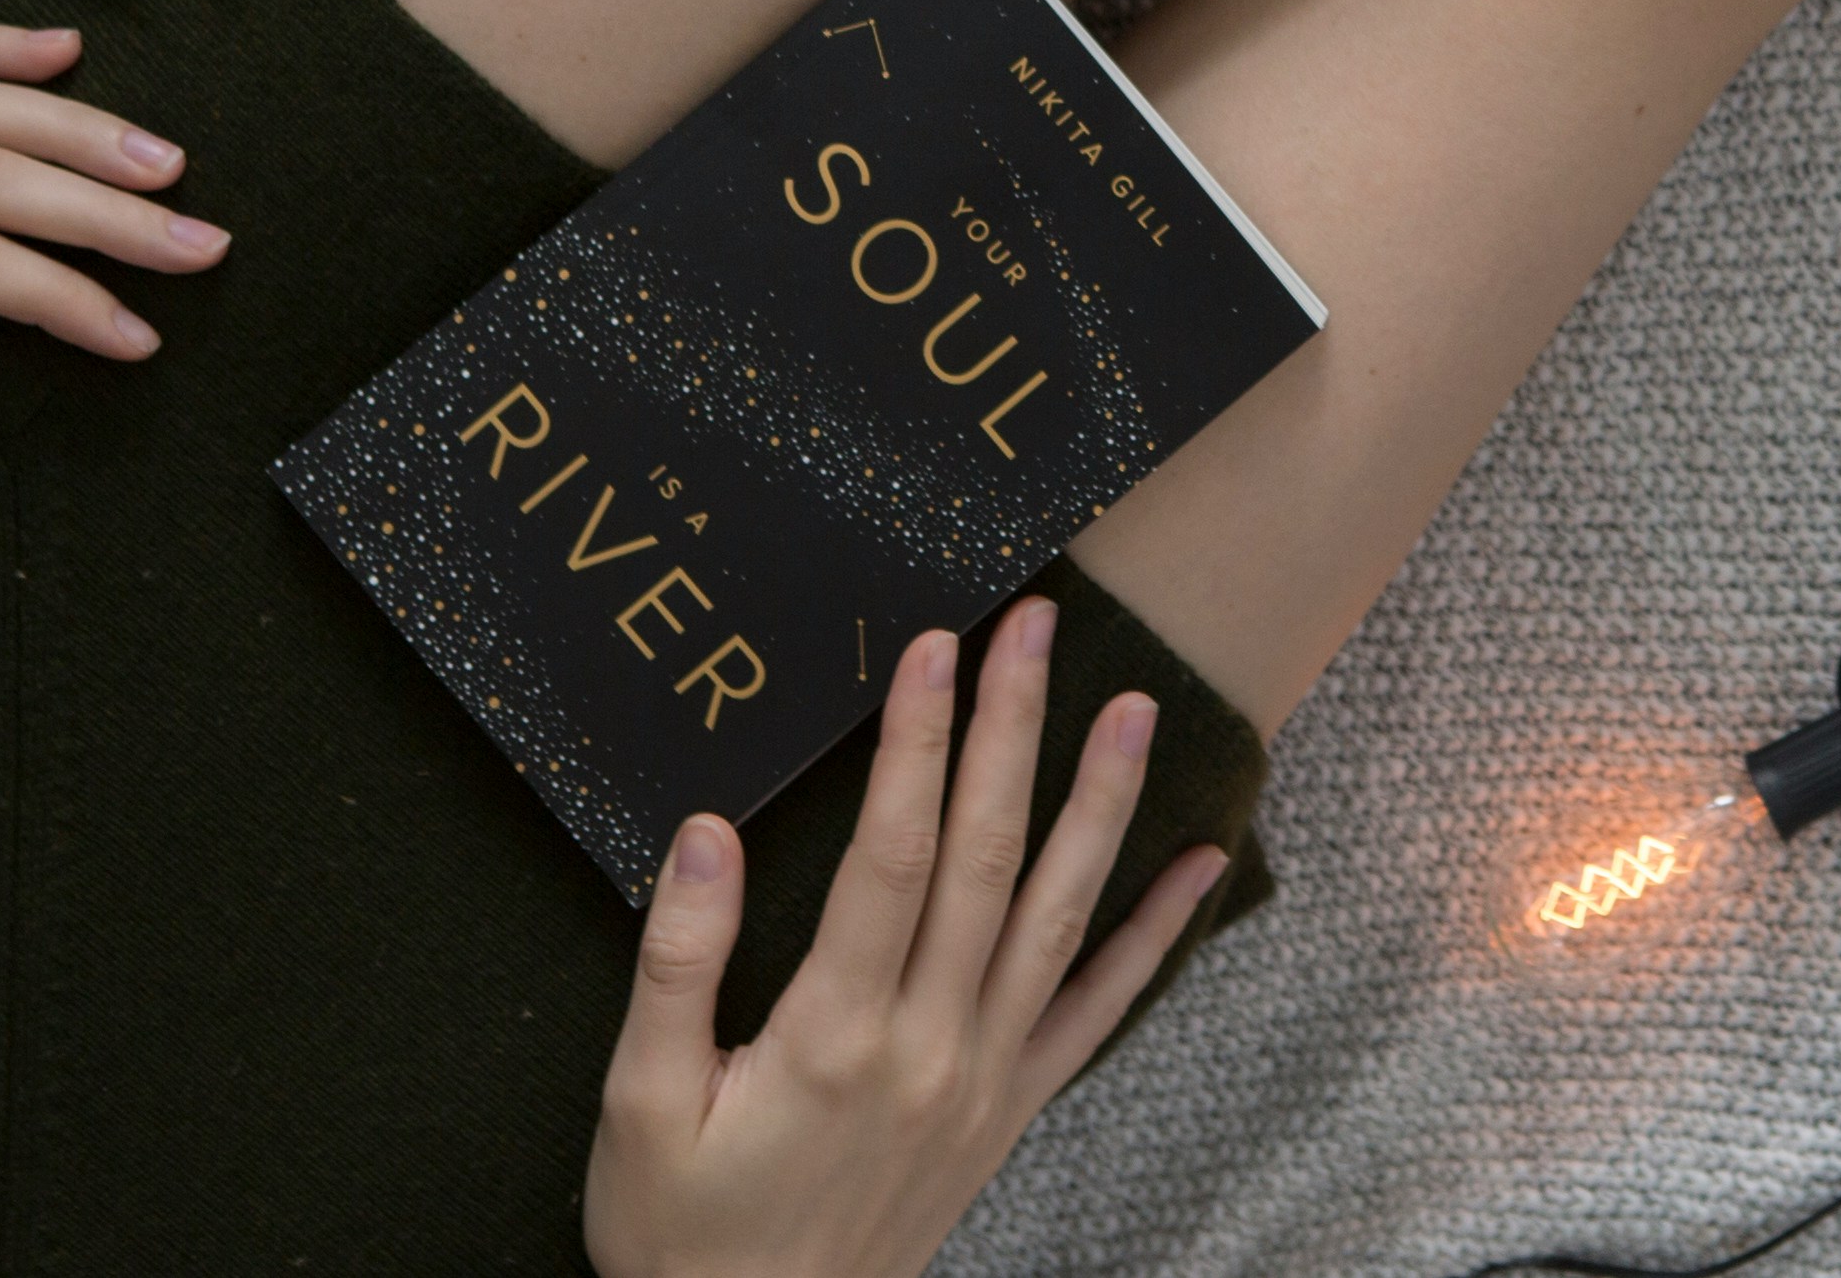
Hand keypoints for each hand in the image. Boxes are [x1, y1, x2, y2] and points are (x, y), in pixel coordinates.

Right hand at [588, 603, 1222, 1277]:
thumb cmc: (682, 1234)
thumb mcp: (639, 1106)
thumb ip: (676, 965)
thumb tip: (705, 834)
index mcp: (833, 1035)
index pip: (893, 853)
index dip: (917, 742)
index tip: (933, 647)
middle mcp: (928, 1046)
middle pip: (984, 858)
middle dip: (1011, 730)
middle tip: (1034, 624)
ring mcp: (983, 1077)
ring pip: (1057, 915)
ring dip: (1100, 804)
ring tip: (1135, 706)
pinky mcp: (1009, 1109)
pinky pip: (1098, 1010)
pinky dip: (1156, 935)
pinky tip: (1201, 864)